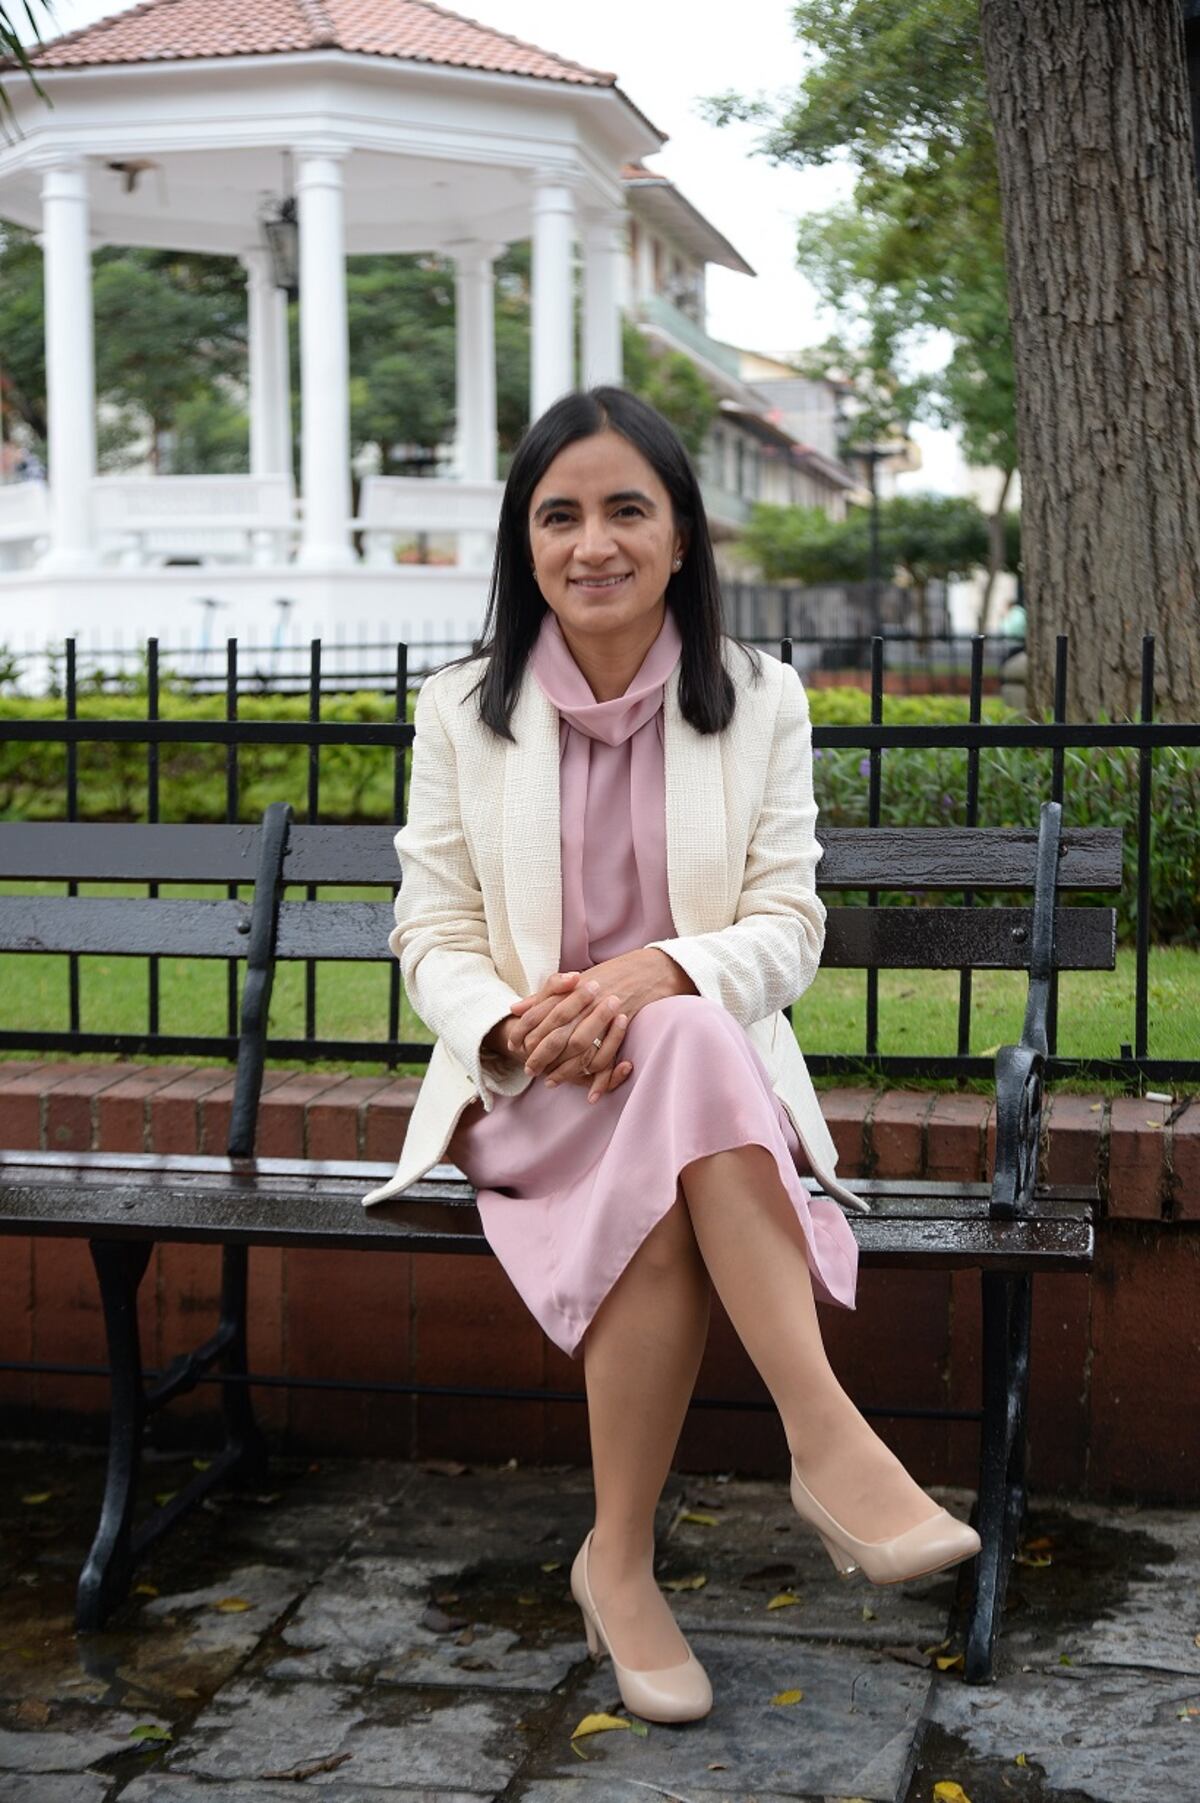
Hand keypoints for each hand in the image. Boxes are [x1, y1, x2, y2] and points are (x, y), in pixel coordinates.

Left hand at [515, 949, 691, 1090]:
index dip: (525, 1031)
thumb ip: (543, 997)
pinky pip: (609, 1056)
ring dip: (565, 1069)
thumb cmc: (609, 975)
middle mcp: (587, 1002)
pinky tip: (588, 1090)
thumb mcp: (574, 981)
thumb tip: (514, 1010)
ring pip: (580, 1047)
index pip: (541, 1013)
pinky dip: (600, 1077)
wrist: (649, 969)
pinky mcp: (624, 1026)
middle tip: (529, 1070)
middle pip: (558, 1033)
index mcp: (573, 989)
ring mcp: (606, 1015)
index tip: (514, 1046)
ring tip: (551, 1081)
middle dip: (541, 1055)